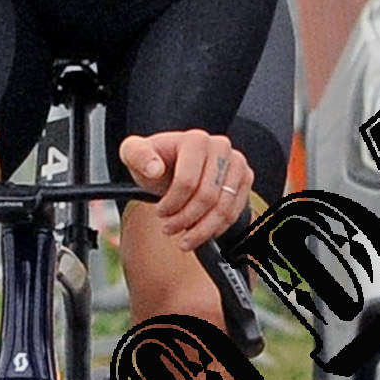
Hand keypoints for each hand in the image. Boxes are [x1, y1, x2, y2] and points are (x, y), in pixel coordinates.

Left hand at [119, 128, 253, 250]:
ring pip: (223, 208)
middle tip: (169, 229)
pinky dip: (217, 228)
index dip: (172, 204)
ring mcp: (236, 162)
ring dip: (201, 230)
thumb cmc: (155, 161)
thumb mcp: (134, 154)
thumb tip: (154, 169)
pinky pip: (234, 212)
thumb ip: (136, 155)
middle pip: (207, 197)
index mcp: (196, 140)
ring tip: (184, 239)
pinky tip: (200, 233)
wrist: (176, 164)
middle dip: (186, 219)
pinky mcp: (245, 178)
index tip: (160, 213)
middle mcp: (220, 147)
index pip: (187, 182)